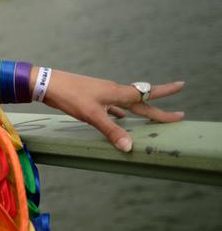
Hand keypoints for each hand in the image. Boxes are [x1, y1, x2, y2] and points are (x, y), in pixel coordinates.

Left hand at [42, 70, 184, 151]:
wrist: (47, 83)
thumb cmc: (69, 96)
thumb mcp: (91, 115)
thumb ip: (111, 130)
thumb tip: (130, 147)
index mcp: (117, 92)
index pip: (147, 93)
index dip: (165, 92)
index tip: (183, 85)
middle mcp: (112, 91)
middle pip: (141, 102)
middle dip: (158, 109)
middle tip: (177, 114)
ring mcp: (102, 93)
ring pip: (127, 104)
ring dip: (140, 111)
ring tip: (152, 117)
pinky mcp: (91, 97)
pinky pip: (112, 106)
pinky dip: (120, 112)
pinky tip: (120, 116)